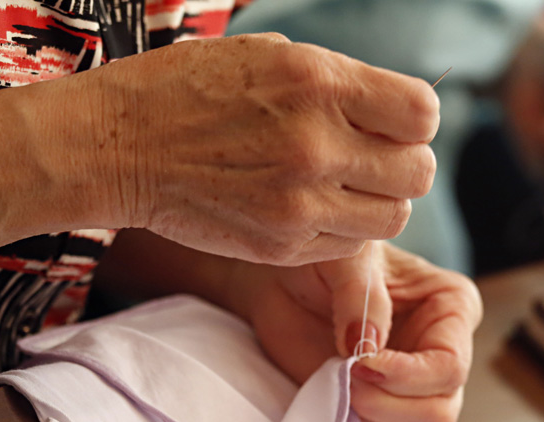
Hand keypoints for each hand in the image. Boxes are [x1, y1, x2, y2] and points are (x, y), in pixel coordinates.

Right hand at [89, 33, 439, 264]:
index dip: (413, 120)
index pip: (423, 116)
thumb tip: (399, 111)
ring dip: (380, 202)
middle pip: (418, 173)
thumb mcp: (273, 54)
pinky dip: (345, 230)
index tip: (390, 121)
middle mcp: (316, 145)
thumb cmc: (196, 89)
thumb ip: (343, 83)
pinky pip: (352, 245)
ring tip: (344, 186)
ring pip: (394, 218)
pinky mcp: (283, 246)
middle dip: (403, 164)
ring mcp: (299, 203)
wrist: (120, 145)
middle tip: (371, 158)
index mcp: (318, 82)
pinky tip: (312, 208)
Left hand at [236, 242, 481, 421]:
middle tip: (344, 380)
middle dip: (386, 408)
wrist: (282, 288)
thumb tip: (366, 346)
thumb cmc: (319, 263)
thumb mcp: (342, 257)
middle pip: (441, 415)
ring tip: (341, 399)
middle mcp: (443, 360)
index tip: (358, 362)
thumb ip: (360, 295)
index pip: (450, 367)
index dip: (405, 377)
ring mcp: (418, 398)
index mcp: (451, 312)